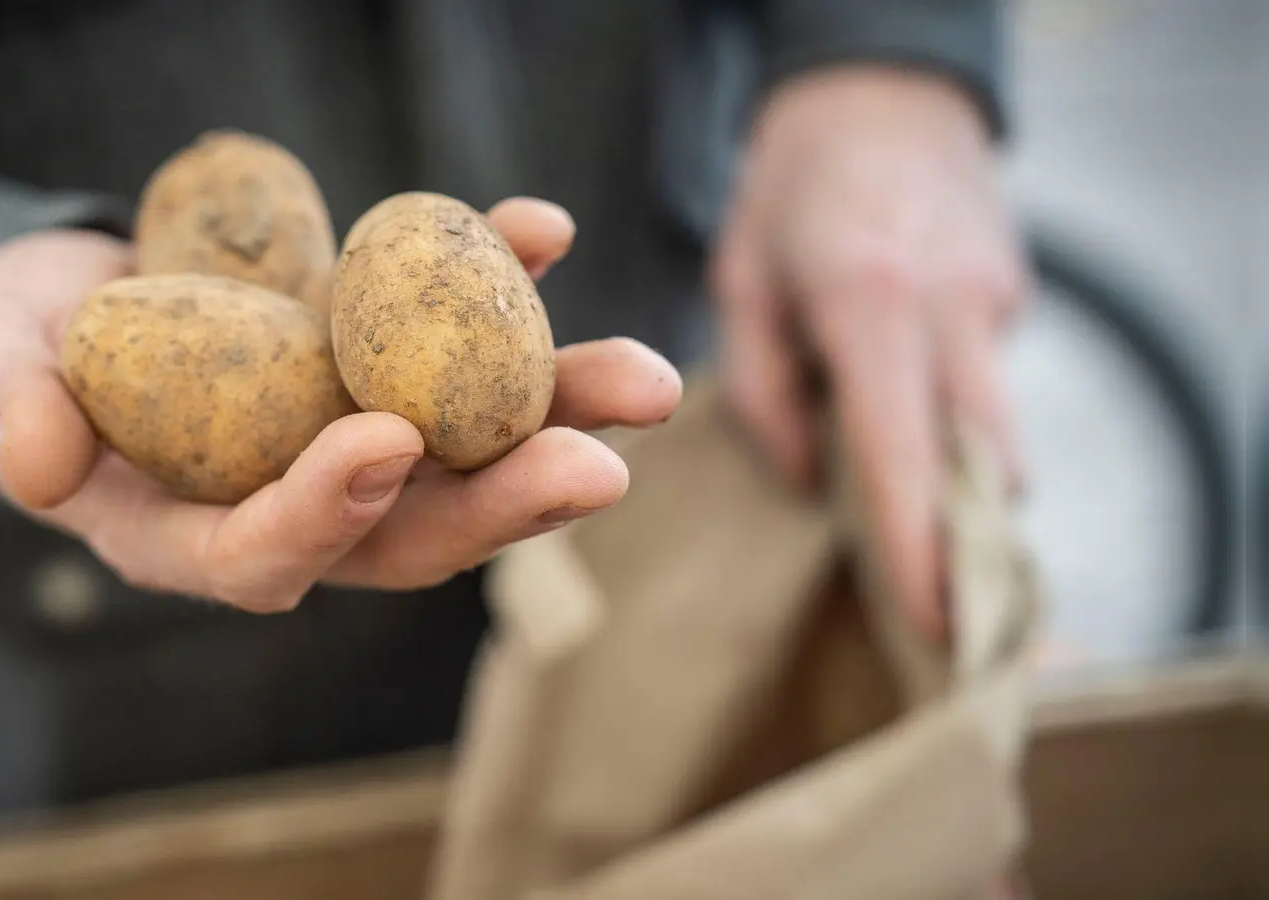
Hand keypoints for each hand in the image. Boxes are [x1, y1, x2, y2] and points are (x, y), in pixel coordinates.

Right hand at [0, 199, 681, 612]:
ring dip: (558, 415)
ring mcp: (349, 431)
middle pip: (411, 527)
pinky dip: (502, 282)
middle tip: (599, 467)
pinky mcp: (378, 360)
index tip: (385, 441)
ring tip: (648, 380)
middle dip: (505, 504)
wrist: (73, 296)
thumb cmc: (17, 349)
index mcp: (196, 533)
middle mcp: (295, 499)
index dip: (327, 509)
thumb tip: (35, 467)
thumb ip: (1, 415)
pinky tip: (544, 229)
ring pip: (466, 446)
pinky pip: (454, 337)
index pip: (269, 553)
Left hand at [711, 66, 1029, 637]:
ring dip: (960, 487)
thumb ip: (764, 391)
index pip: (905, 451)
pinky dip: (956, 425)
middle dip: (962, 539)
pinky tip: (907, 416)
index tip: (936, 626)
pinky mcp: (1013, 299)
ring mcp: (996, 302)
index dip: (920, 547)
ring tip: (903, 515)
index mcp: (872, 303)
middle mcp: (952, 308)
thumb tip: (810, 487)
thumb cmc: (791, 194)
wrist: (879, 96)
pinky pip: (989, 390)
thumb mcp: (741, 284)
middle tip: (926, 604)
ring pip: (999, 434)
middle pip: (983, 461)